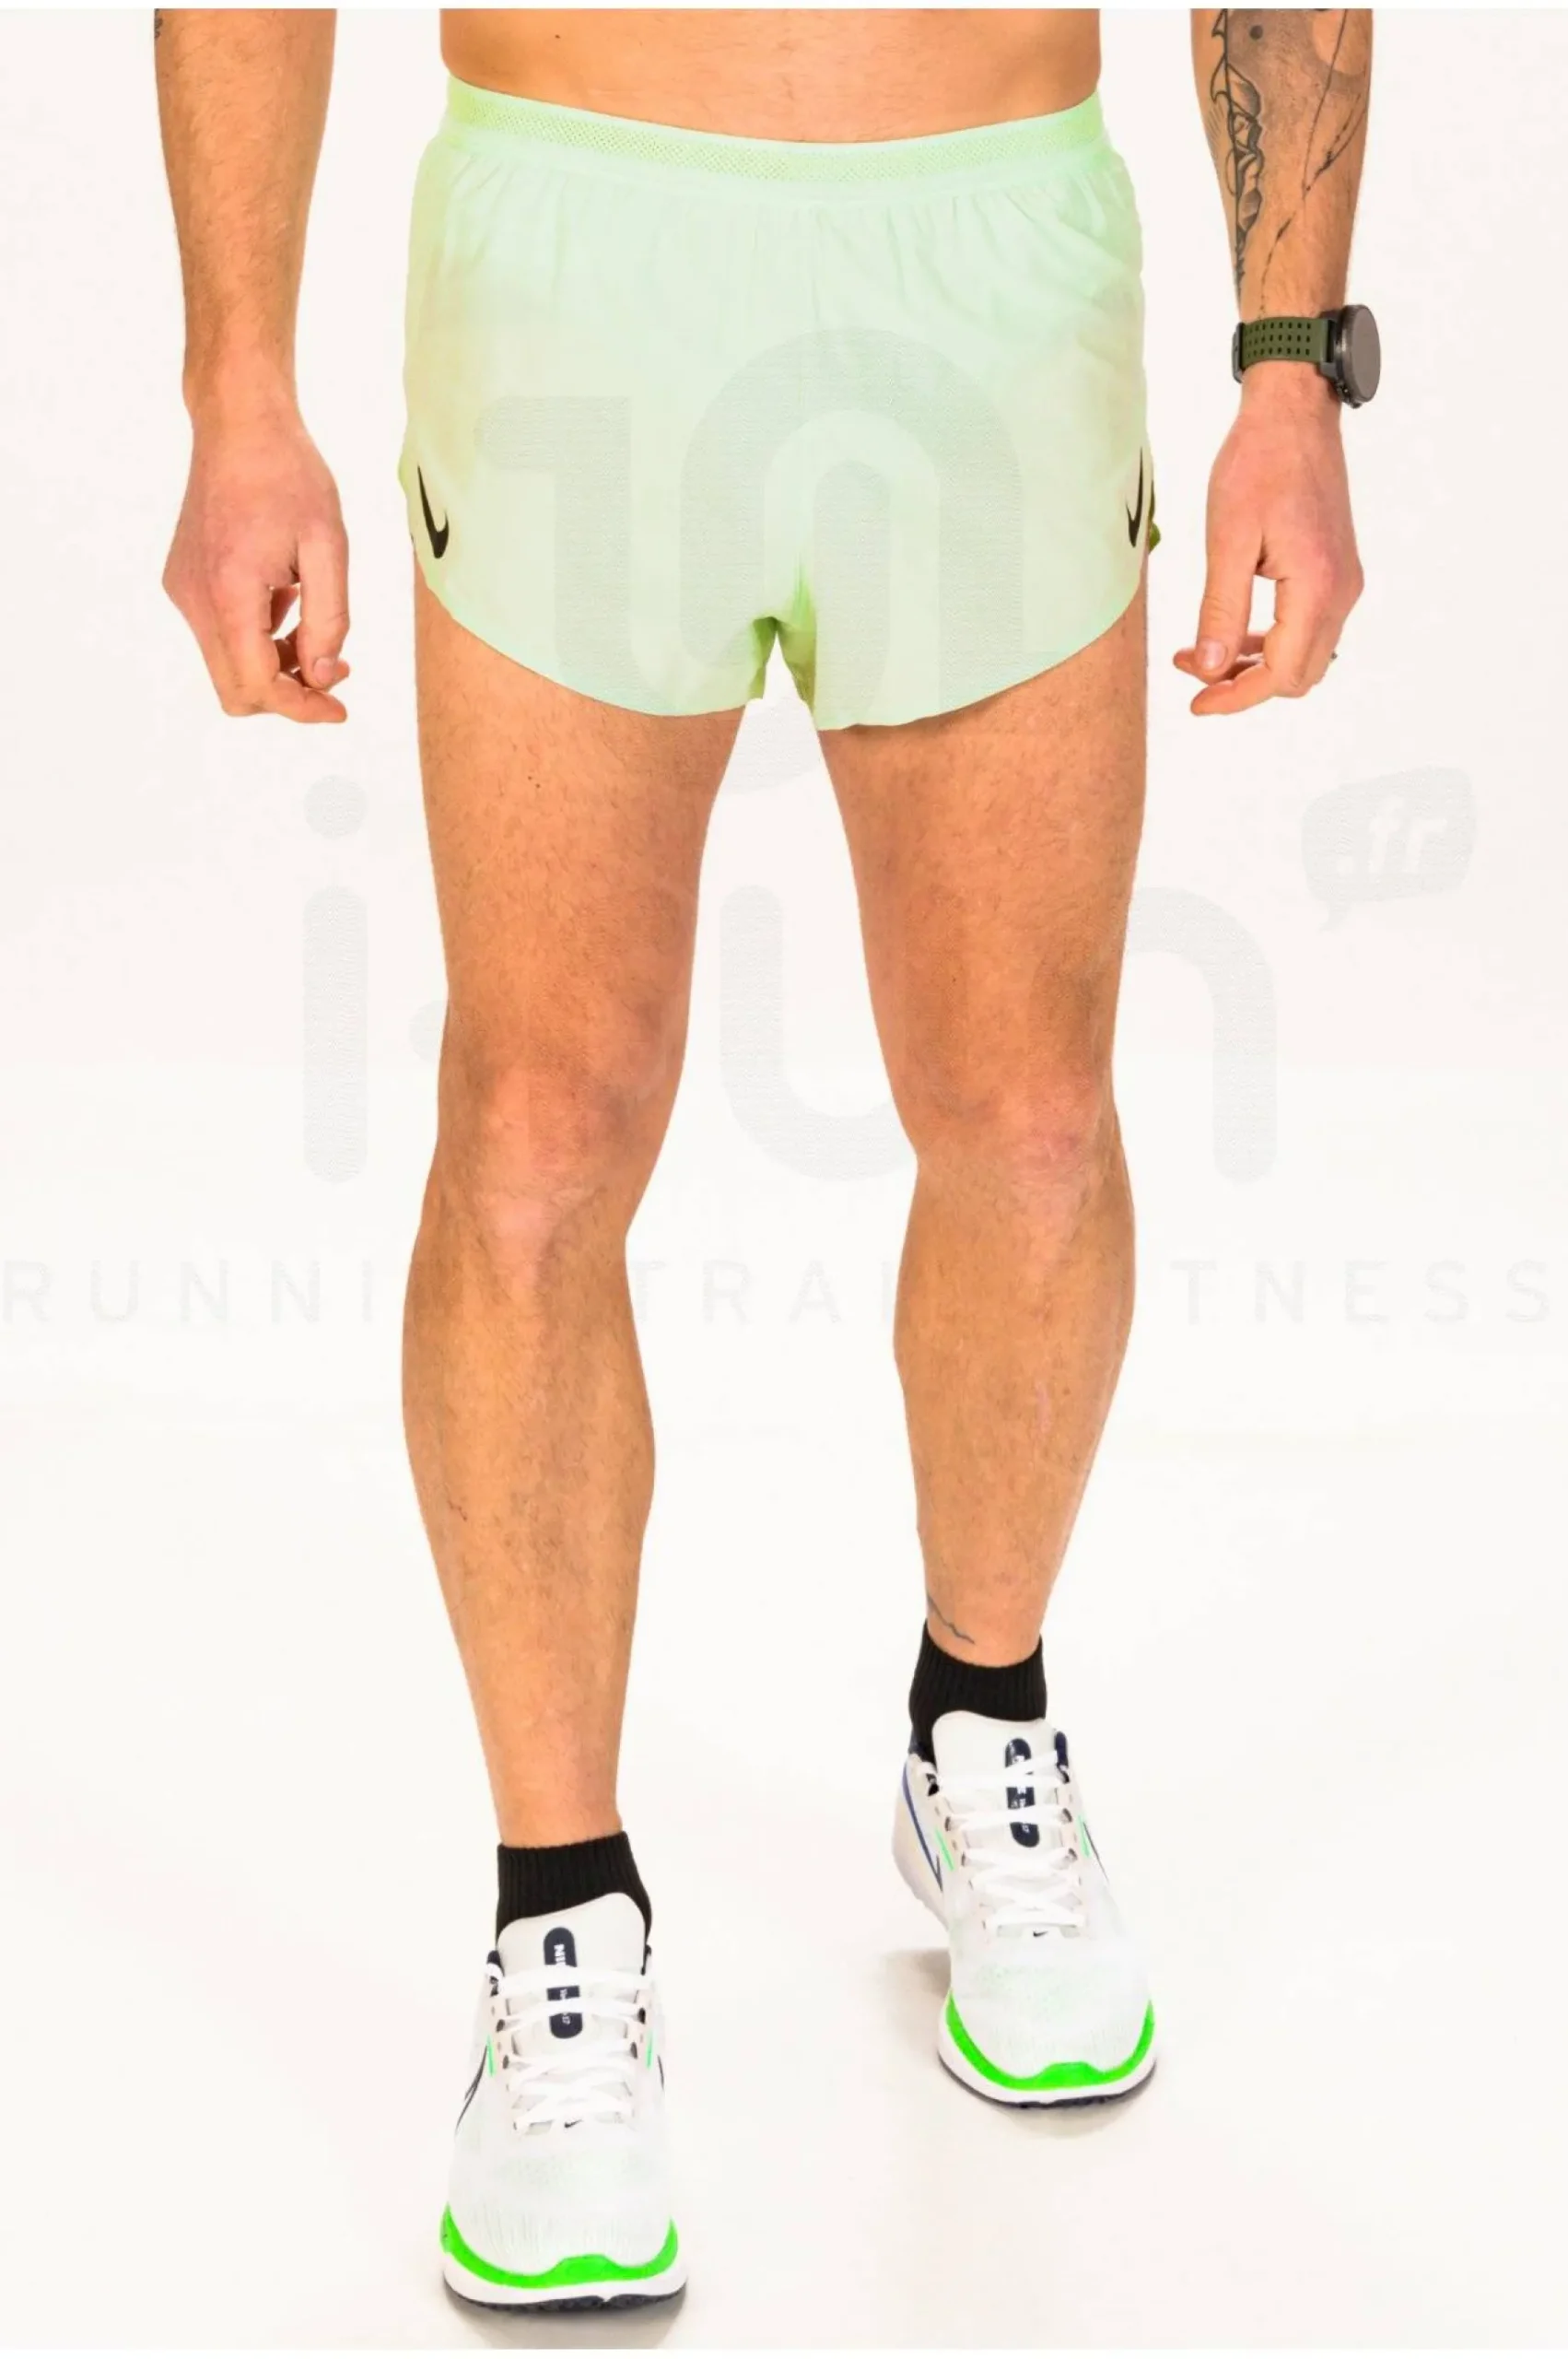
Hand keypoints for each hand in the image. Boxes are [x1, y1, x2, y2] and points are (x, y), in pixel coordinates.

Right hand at [163, 397, 350, 722]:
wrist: (240, 425)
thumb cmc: (289, 475)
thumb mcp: (328, 547)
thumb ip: (329, 621)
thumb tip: (324, 676)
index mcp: (230, 593)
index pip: (258, 686)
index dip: (302, 708)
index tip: (339, 709)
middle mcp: (196, 599)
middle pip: (236, 689)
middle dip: (287, 692)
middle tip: (331, 666)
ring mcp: (184, 591)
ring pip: (228, 665)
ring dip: (274, 663)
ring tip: (312, 622)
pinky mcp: (184, 581)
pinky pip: (220, 635)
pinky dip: (256, 637)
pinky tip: (284, 598)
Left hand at [1174, 366, 1363, 716]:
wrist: (1295, 411)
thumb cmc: (1259, 463)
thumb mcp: (1228, 540)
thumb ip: (1221, 611)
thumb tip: (1211, 670)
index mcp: (1317, 588)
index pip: (1279, 674)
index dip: (1235, 698)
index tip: (1195, 703)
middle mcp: (1342, 591)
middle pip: (1298, 676)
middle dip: (1244, 685)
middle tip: (1192, 670)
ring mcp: (1344, 581)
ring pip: (1304, 655)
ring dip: (1256, 664)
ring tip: (1203, 652)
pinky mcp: (1336, 570)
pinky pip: (1308, 627)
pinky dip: (1272, 640)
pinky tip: (1233, 629)